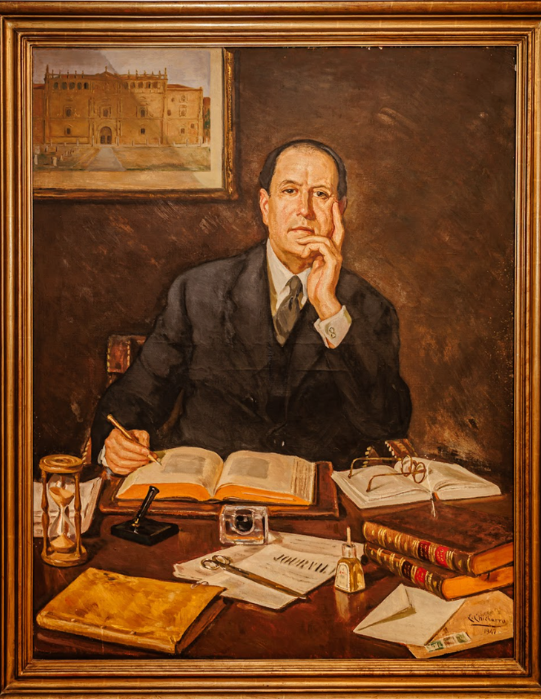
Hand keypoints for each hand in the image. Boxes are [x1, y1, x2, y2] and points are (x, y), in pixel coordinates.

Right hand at [104, 428, 150, 475]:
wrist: (123, 442)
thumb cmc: (132, 437)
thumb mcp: (139, 434)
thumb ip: (144, 439)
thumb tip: (146, 448)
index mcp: (115, 433)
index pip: (124, 442)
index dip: (136, 448)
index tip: (147, 452)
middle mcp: (109, 443)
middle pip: (122, 453)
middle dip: (137, 457)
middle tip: (148, 459)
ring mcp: (108, 454)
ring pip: (120, 462)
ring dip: (134, 464)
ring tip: (144, 462)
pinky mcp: (109, 463)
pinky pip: (118, 469)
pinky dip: (129, 470)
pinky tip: (136, 466)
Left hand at [299, 201, 344, 319]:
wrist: (321, 299)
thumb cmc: (317, 285)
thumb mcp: (315, 265)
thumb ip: (315, 254)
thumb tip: (310, 246)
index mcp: (334, 253)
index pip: (338, 232)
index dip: (337, 218)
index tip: (335, 204)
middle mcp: (338, 254)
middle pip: (339, 230)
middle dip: (336, 215)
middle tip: (332, 201)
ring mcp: (336, 258)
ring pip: (324, 239)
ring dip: (310, 238)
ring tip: (298, 240)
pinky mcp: (332, 263)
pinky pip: (322, 248)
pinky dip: (311, 247)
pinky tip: (304, 253)